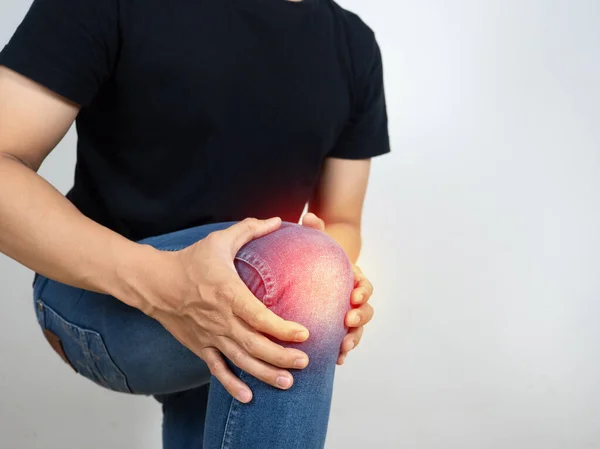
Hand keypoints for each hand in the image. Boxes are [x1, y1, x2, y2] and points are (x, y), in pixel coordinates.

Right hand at [145, 217, 310, 402]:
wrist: (154, 283)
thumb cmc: (190, 261)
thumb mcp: (219, 240)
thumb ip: (250, 229)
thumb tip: (277, 219)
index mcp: (228, 293)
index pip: (259, 316)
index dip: (282, 328)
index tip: (304, 334)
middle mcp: (221, 319)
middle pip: (254, 344)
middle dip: (282, 356)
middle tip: (305, 362)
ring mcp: (210, 336)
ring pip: (240, 360)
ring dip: (264, 373)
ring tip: (288, 382)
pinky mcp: (200, 346)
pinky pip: (217, 369)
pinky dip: (232, 384)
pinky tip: (249, 396)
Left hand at [300, 213, 374, 364]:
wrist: (310, 274)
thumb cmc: (314, 258)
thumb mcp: (315, 243)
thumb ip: (314, 230)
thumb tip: (309, 218)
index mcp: (352, 279)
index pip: (364, 286)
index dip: (363, 292)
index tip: (353, 296)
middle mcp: (352, 299)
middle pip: (366, 310)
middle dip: (361, 317)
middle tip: (349, 321)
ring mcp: (345, 316)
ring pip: (357, 330)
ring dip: (353, 338)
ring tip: (343, 347)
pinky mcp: (335, 330)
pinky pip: (343, 342)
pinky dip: (342, 352)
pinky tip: (335, 360)